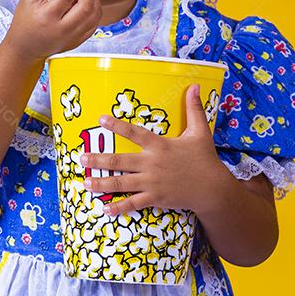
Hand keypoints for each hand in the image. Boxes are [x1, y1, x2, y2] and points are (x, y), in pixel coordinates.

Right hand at [2, 0, 102, 62]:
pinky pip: (94, 23)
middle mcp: (61, 29)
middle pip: (86, 6)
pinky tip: (84, 6)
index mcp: (47, 16)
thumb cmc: (26, 19)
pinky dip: (94, 11)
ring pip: (94, 15)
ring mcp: (72, 37)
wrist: (25, 46)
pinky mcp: (78, 41)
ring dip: (93, 0)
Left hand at [80, 83, 229, 215]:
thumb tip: (195, 85)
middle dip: (98, 160)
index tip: (101, 119)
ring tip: (85, 182)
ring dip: (101, 183)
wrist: (214, 189)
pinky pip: (134, 203)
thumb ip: (194, 109)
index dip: (117, 125)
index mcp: (160, 146)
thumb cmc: (205, 159)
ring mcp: (152, 183)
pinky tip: (105, 210)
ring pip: (122, 183)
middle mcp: (152, 164)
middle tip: (80, 158)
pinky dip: (119, 208)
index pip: (135, 133)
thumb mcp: (200, 132)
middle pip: (120, 161)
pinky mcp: (155, 198)